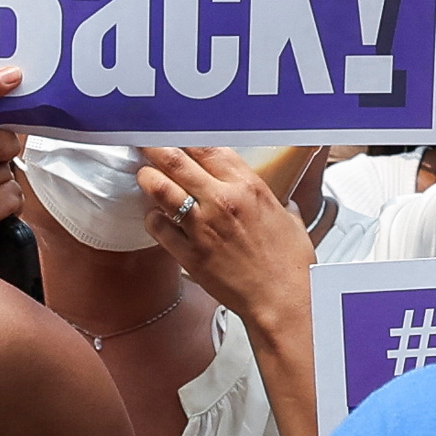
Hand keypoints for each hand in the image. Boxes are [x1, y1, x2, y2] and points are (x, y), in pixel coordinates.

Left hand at [143, 145, 315, 350]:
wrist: (283, 301)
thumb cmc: (291, 265)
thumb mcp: (290, 219)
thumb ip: (275, 204)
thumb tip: (278, 202)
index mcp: (249, 186)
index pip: (207, 147)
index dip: (186, 137)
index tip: (175, 134)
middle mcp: (222, 200)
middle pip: (176, 160)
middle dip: (155, 147)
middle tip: (144, 143)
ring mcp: (202, 226)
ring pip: (160, 188)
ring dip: (148, 178)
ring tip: (144, 174)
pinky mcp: (189, 253)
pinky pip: (157, 226)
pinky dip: (152, 218)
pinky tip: (155, 216)